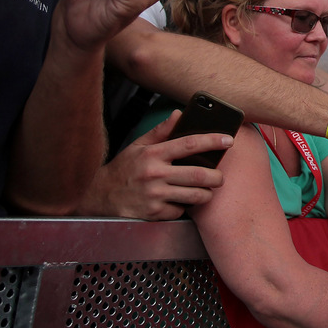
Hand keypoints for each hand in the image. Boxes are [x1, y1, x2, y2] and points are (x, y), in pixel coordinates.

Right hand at [76, 110, 228, 219]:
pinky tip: (178, 201)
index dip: (212, 141)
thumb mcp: (137, 146)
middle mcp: (155, 174)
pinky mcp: (154, 213)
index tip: (228, 140)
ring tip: (205, 190)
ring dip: (206, 194)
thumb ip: (160, 131)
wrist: (98, 198)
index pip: (189, 144)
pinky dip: (184, 206)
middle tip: (219, 177)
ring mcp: (155, 196)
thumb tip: (179, 114)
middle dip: (216, 177)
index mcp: (153, 154)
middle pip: (198, 174)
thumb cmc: (122, 170)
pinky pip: (181, 210)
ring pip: (195, 196)